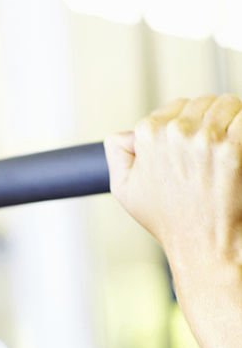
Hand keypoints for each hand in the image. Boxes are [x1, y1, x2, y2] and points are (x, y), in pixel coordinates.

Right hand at [104, 94, 241, 275]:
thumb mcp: (126, 191)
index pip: (175, 107)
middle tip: (211, 151)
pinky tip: (236, 151)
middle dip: (209, 120)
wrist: (202, 245)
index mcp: (148, 136)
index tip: (191, 147)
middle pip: (203, 102)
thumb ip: (118, 155)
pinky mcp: (233, 149)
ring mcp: (206, 140)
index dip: (185, 125)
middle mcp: (175, 133)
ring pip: (227, 104)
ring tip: (225, 150)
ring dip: (231, 121)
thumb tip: (123, 134)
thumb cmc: (169, 220)